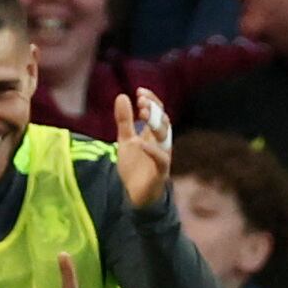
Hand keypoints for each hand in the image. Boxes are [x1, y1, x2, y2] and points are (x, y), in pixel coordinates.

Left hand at [113, 90, 171, 208]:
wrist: (135, 195)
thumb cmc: (135, 167)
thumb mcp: (126, 140)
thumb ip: (124, 120)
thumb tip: (122, 96)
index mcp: (154, 134)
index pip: (158, 112)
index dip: (151, 100)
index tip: (139, 92)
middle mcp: (161, 143)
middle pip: (164, 121)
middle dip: (154, 109)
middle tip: (141, 101)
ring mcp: (162, 156)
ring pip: (165, 137)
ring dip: (155, 123)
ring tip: (142, 113)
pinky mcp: (160, 172)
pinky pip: (161, 159)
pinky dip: (152, 150)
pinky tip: (139, 142)